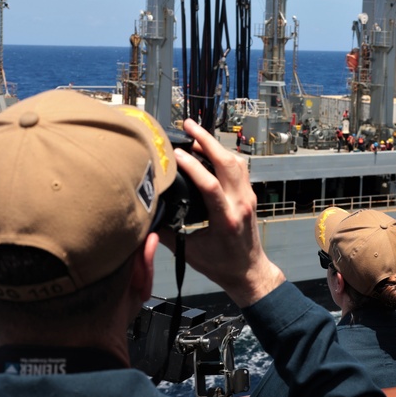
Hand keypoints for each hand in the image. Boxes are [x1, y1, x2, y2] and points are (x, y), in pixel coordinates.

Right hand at [161, 119, 284, 306]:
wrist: (250, 271)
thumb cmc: (221, 265)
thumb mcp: (190, 252)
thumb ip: (168, 232)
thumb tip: (145, 214)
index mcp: (226, 219)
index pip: (210, 186)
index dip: (193, 166)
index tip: (175, 153)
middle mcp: (240, 204)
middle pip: (228, 164)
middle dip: (207, 141)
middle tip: (188, 125)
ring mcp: (247, 197)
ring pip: (236, 162)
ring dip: (216, 145)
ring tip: (195, 133)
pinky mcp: (248, 195)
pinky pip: (239, 168)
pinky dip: (224, 155)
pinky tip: (209, 150)